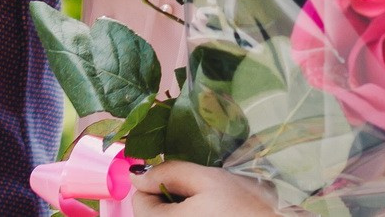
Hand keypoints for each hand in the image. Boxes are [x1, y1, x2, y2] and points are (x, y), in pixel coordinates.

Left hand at [130, 161, 276, 213]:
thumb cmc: (247, 207)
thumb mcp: (208, 179)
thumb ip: (170, 173)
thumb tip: (138, 175)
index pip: (140, 201)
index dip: (157, 183)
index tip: (184, 179)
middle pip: (155, 214)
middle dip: (172, 198)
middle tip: (203, 193)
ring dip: (186, 209)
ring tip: (213, 206)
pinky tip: (218, 215)